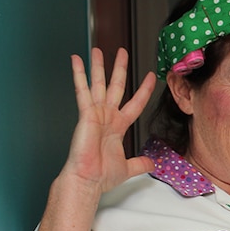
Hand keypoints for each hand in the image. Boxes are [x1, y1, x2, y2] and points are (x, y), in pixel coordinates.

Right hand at [62, 47, 155, 193]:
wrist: (89, 180)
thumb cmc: (102, 175)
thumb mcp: (129, 167)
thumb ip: (141, 162)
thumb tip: (153, 163)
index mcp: (118, 126)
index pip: (135, 103)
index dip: (144, 90)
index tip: (151, 76)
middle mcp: (107, 117)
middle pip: (116, 86)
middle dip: (119, 69)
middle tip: (122, 52)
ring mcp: (95, 114)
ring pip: (98, 84)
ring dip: (98, 66)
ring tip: (98, 50)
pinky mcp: (85, 114)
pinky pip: (82, 90)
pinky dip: (79, 74)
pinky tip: (76, 60)